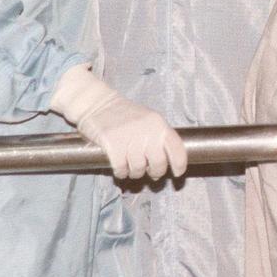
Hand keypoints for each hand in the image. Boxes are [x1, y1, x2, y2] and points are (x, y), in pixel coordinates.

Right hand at [50, 65, 187, 179]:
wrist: (97, 104)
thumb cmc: (124, 115)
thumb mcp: (148, 120)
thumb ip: (157, 138)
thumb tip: (163, 165)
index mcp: (159, 124)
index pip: (177, 148)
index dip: (179, 164)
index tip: (177, 173)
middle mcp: (147, 131)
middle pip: (158, 164)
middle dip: (155, 172)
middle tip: (149, 170)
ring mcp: (130, 138)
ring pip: (139, 170)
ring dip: (135, 172)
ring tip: (130, 165)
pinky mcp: (113, 145)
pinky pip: (121, 169)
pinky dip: (120, 172)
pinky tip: (119, 167)